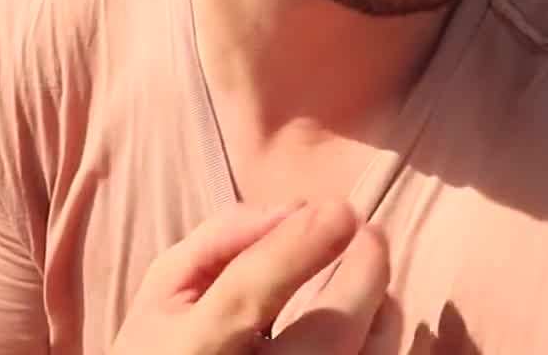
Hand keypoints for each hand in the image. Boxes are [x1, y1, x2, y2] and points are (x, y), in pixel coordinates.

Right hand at [110, 200, 390, 354]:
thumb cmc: (166, 346)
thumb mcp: (165, 291)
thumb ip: (220, 240)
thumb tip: (294, 208)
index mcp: (194, 348)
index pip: (248, 293)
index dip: (298, 247)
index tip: (340, 208)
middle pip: (328, 333)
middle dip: (364, 273)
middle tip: (371, 230)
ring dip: (382, 307)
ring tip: (369, 273)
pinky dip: (377, 338)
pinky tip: (368, 314)